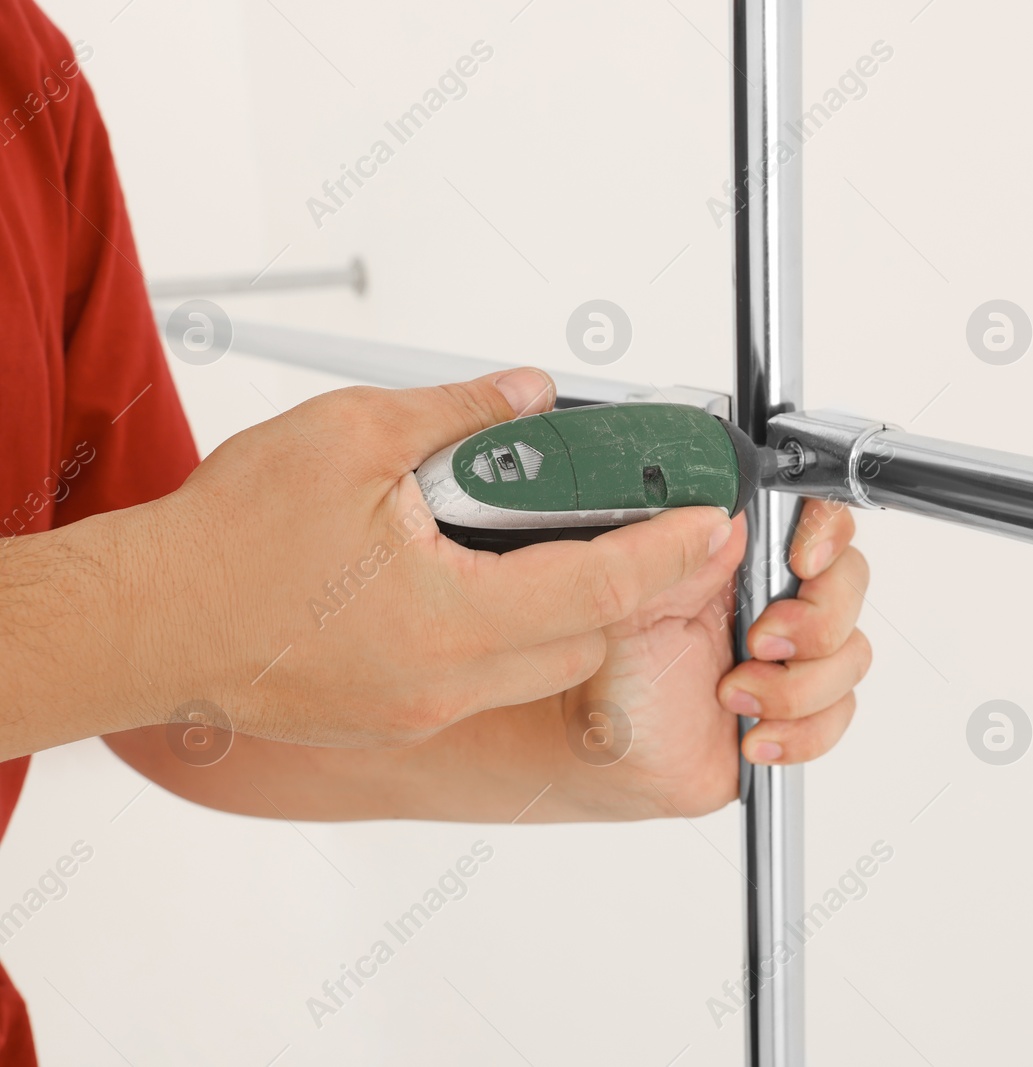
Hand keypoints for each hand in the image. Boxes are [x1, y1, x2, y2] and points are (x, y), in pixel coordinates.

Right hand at [106, 369, 732, 748]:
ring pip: (542, 668)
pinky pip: (488, 683)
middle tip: (649, 526)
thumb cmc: (226, 541)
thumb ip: (459, 414)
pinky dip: (512, 636)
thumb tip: (530, 394)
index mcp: (451, 620)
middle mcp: (448, 682)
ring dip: (571, 614)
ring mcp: (421, 710)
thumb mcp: (350, 437)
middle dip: (630, 588)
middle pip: (588, 642)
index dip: (673, 553)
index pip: (602, 587)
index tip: (716, 524)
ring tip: (564, 543)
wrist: (142, 623)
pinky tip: (487, 581)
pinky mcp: (394, 716)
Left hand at [553, 498, 870, 819]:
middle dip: (815, 621)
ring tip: (732, 699)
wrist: (611, 757)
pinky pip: (839, 716)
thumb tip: (727, 518)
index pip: (815, 520)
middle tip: (758, 644)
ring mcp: (794, 658)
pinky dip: (801, 733)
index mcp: (739, 561)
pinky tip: (753, 738)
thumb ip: (675, 558)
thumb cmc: (614, 678)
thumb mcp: (630, 609)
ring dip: (796, 687)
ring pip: (851, 654)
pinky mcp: (802, 714)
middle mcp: (776, 601)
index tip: (803, 564)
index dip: (826, 533)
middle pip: (850, 583)